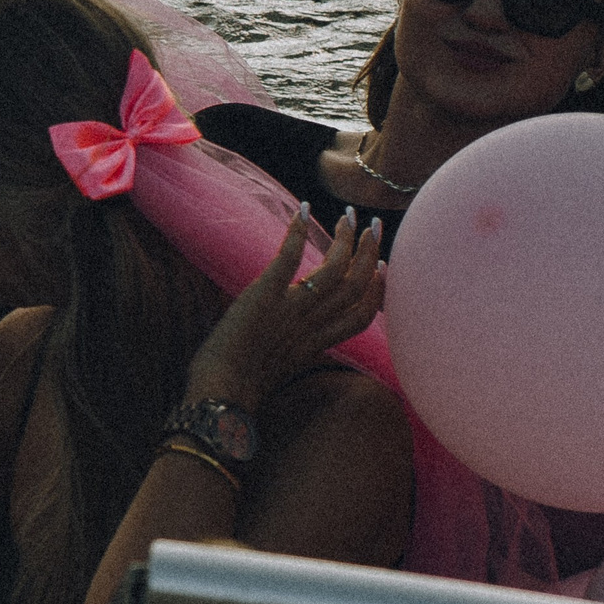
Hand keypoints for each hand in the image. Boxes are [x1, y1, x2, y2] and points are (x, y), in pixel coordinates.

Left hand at [183, 209, 383, 411]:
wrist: (220, 394)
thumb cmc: (240, 385)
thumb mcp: (280, 366)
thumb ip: (295, 347)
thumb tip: (297, 336)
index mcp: (317, 343)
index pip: (362, 315)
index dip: (377, 290)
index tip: (383, 265)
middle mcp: (310, 324)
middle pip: (355, 288)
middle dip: (368, 254)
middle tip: (375, 226)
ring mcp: (289, 309)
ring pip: (333, 271)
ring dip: (344, 241)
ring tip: (350, 217)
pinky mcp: (264, 296)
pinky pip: (288, 260)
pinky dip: (297, 234)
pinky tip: (304, 210)